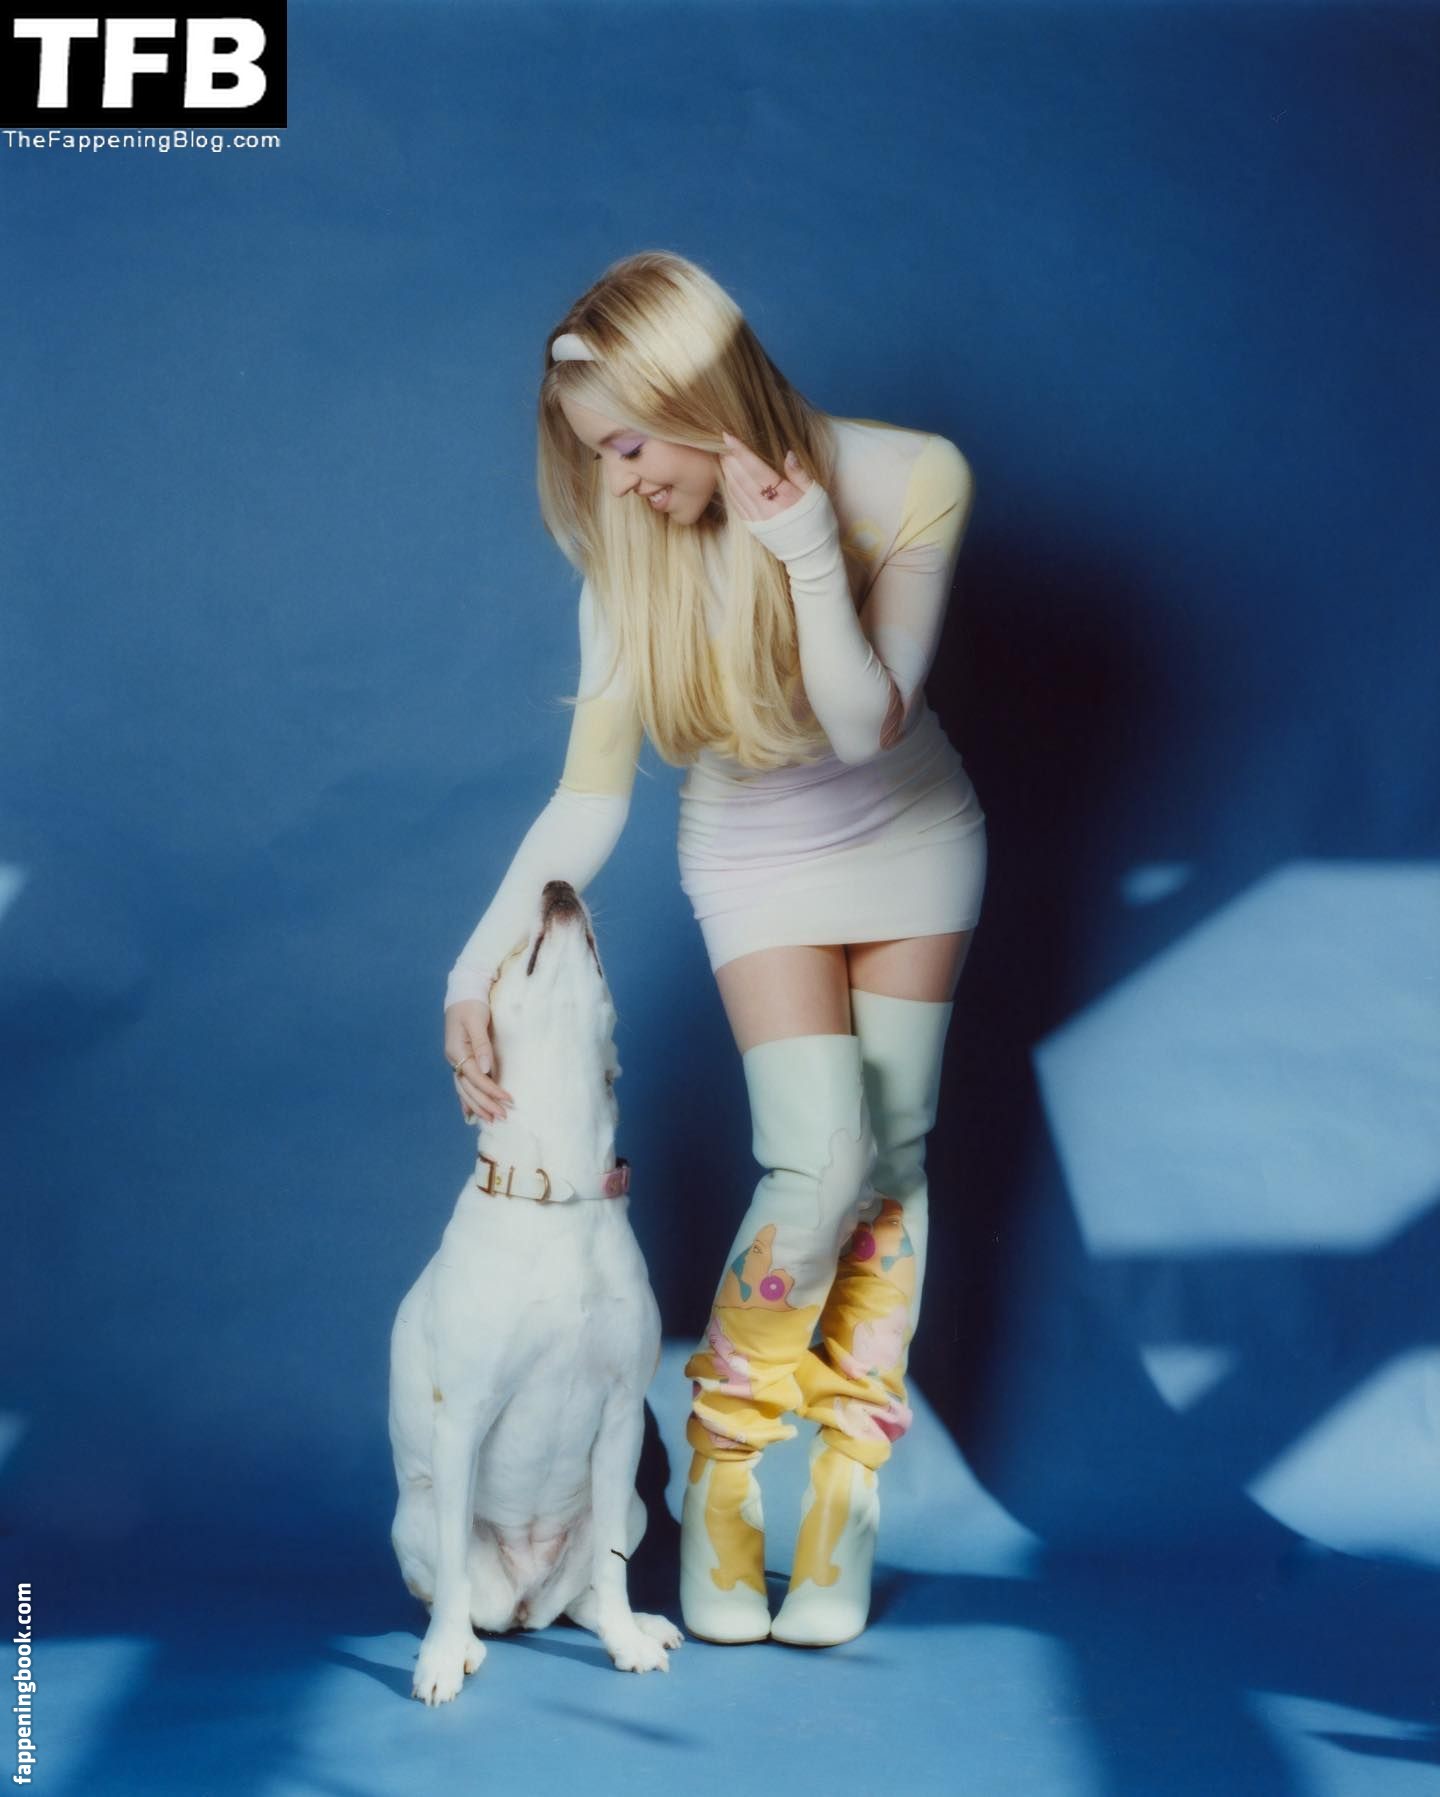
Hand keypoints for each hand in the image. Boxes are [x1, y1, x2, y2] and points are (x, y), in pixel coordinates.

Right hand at [443, 999, 513, 1124]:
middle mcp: (454, 1059)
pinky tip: (470, 1113)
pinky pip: (463, 1084)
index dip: (491, 1090)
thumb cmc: (472, 1005)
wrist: (463, 992)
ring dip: (477, 1106)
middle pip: (468, 1088)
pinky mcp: (461, 1059)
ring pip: (464, 1089)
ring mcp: (456, 1060)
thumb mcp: (477, 1021)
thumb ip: (481, 1045)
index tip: (507, 1099)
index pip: (475, 1077)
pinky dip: (466, 1099)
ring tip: (490, 1120)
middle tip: (502, 1117)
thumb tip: (486, 1069)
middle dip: (485, 1104)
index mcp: (457, 1051)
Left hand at [719, 430, 814, 523]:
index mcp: (783, 496)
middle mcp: (766, 508)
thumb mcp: (816, 494)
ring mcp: (757, 518)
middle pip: (742, 478)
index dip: (741, 451)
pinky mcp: (753, 526)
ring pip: (736, 490)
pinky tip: (726, 477)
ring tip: (721, 454)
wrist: (812, 554)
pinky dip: (729, 488)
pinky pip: (736, 504)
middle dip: (730, 458)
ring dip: (727, 471)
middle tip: (720, 441)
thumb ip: (800, 473)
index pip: (756, 469)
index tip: (728, 436)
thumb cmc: (818, 521)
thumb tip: (788, 453)